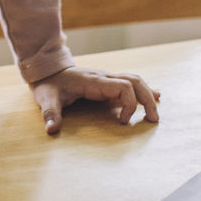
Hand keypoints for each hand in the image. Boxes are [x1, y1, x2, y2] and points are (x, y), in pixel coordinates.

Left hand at [30, 66, 159, 134]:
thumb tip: (52, 130)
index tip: (123, 123)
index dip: (129, 104)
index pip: (123, 86)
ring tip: (154, 113)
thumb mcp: (46, 99)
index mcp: (94, 81)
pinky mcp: (106, 83)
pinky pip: (129, 83)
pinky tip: (154, 96)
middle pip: (134, 81)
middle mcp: (104, 77)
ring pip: (134, 80)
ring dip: (147, 95)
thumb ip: (50, 113)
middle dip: (147, 100)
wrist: (47, 71)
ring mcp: (106, 79)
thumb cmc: (49, 85)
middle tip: (153, 120)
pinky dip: (142, 90)